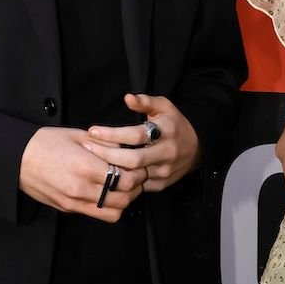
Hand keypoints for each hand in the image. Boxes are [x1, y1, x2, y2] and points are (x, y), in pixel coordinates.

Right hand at [18, 127, 145, 221]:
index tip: (139, 165)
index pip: (127, 180)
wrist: (17, 158)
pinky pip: (96, 213)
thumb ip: (105, 144)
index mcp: (86, 167)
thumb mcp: (79, 135)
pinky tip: (105, 191)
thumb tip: (126, 149)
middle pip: (124, 199)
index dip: (138, 173)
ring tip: (121, 186)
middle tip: (135, 175)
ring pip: (112, 212)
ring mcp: (74, 202)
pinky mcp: (68, 209)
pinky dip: (107, 206)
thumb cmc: (46, 142)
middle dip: (135, 188)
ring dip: (123, 201)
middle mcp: (81, 189)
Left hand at [81, 94, 199, 191]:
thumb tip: (127, 98)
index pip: (136, 135)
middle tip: (87, 148)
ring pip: (133, 175)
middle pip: (132, 160)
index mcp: (167, 131)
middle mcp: (167, 153)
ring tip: (92, 160)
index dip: (113, 134)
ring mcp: (165, 171)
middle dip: (106, 155)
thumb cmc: (174, 124)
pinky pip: (138, 185)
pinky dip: (122, 179)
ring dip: (111, 169)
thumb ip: (145, 102)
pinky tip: (108, 172)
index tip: (93, 131)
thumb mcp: (164, 106)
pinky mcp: (161, 184)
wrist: (197, 148)